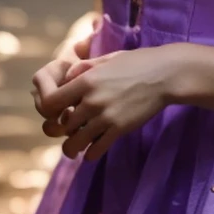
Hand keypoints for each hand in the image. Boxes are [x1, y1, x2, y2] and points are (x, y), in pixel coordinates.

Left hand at [31, 42, 181, 161]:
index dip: (48, 110)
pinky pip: (96, 150)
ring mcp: (106, 116)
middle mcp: (92, 100)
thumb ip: (85, 68)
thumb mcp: (107, 59)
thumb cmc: (137, 63)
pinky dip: (90, 153)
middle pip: (63, 125)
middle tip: (69, 129)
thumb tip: (67, 77)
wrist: (165, 74)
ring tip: (75, 146)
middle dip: (63, 129)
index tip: (56, 112)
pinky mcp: (120, 129)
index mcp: (86, 80)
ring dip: (73, 146)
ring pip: (75, 143)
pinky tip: (92, 150)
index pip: (51, 102)